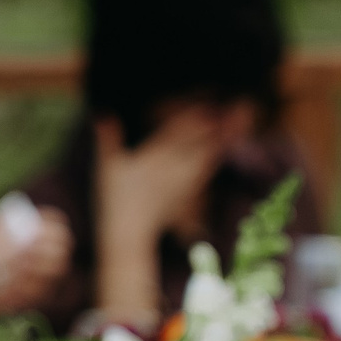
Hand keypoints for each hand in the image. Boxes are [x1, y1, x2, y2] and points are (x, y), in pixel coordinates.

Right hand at [93, 108, 224, 248]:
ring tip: (237, 122)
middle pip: (200, 143)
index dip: (194, 119)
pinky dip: (215, 156)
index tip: (210, 105)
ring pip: (206, 156)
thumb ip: (108, 139)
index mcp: (154, 159)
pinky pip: (205, 171)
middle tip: (238, 109)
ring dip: (221, 139)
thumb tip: (102, 114)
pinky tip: (223, 148)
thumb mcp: (106, 168)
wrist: (130, 234)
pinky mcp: (187, 192)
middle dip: (218, 126)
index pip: (178, 134)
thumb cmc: (115, 201)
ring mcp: (183, 182)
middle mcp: (173, 169)